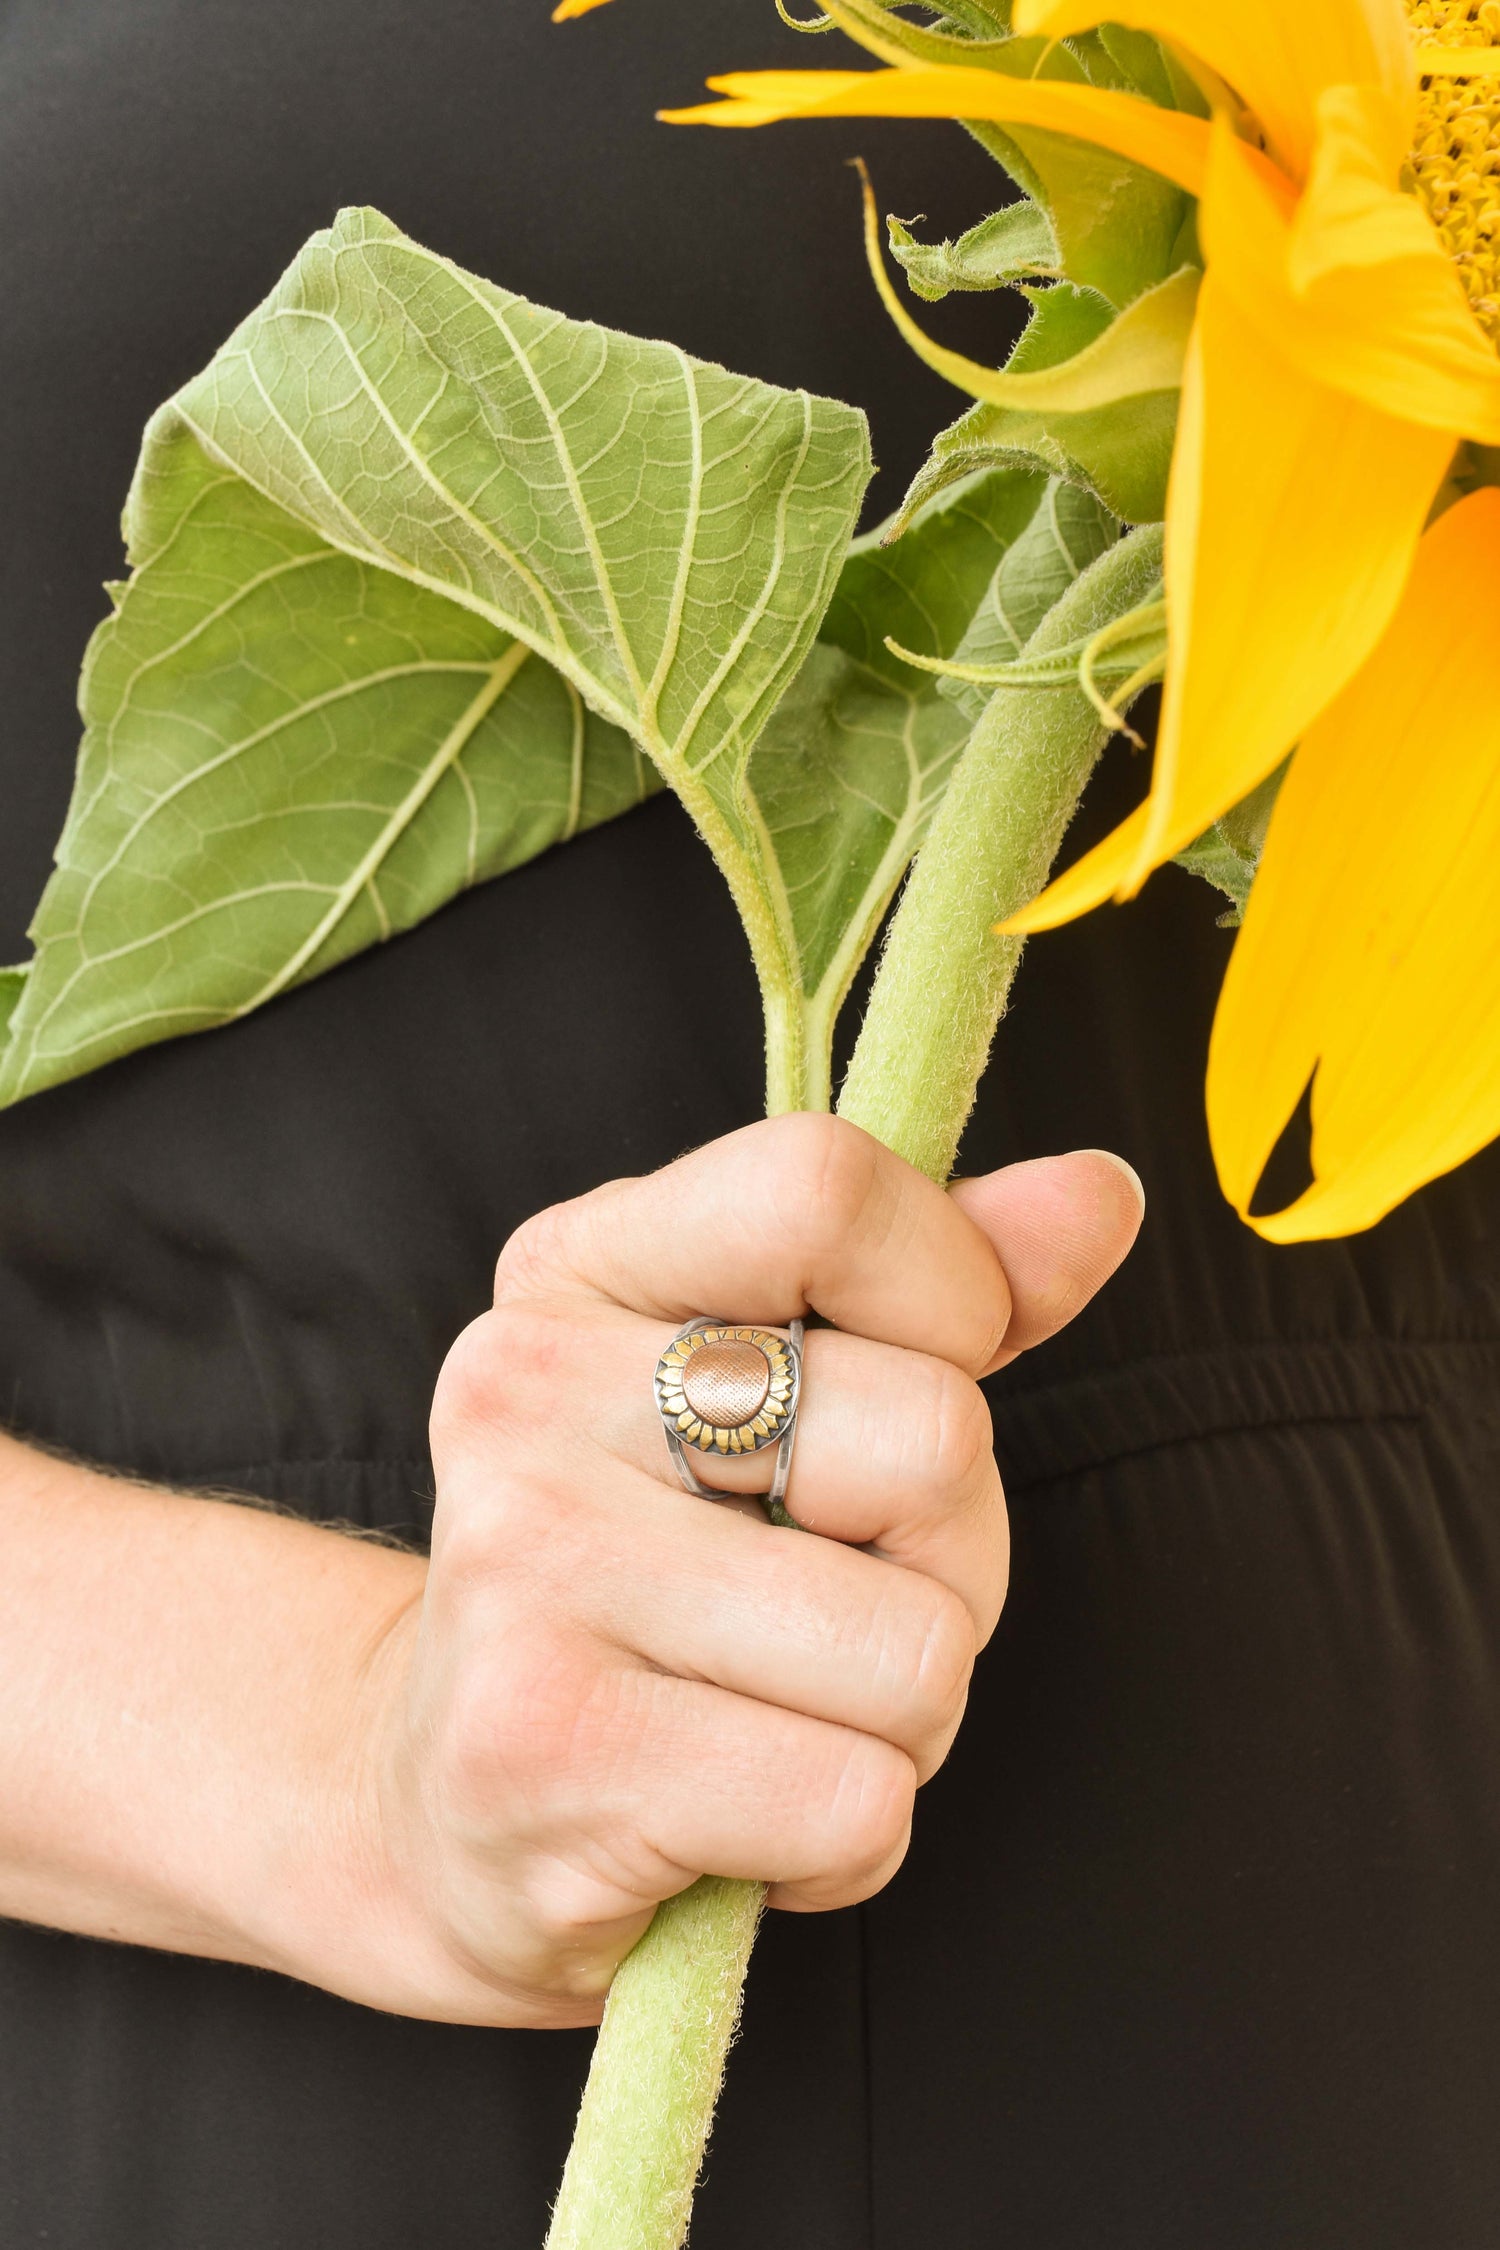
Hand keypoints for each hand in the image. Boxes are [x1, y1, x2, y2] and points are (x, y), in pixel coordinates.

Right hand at [348, 1116, 1141, 2025]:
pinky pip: (861, 1803)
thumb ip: (946, 1289)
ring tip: (772, 1714)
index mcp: (579, 1268)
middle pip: (936, 1438)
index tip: (925, 1366)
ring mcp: (525, 1569)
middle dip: (949, 1559)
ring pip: (919, 1649)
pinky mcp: (548, 1755)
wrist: (449, 1813)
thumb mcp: (776, 1392)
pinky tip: (734, 1817)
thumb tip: (1104, 1195)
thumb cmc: (657, 1581)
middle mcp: (525, 1392)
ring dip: (901, 1720)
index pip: (824, 1187)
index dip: (951, 1288)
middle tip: (827, 1599)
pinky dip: (846, 1843)